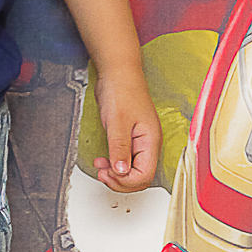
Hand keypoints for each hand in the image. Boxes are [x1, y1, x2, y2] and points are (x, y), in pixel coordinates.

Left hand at [92, 64, 160, 192]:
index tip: (109, 174)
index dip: (127, 181)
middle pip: (140, 176)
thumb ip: (120, 148)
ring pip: (131, 169)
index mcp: (150, 141)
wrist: (116, 71)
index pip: (145, 175)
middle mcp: (147, 144)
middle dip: (121, 180)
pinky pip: (124, 158)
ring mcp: (138, 141)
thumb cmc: (121, 89)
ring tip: (100, 167)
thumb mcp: (118, 121)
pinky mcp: (129, 137)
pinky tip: (103, 160)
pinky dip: (114, 163)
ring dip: (116, 173)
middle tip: (103, 174)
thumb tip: (121, 172)